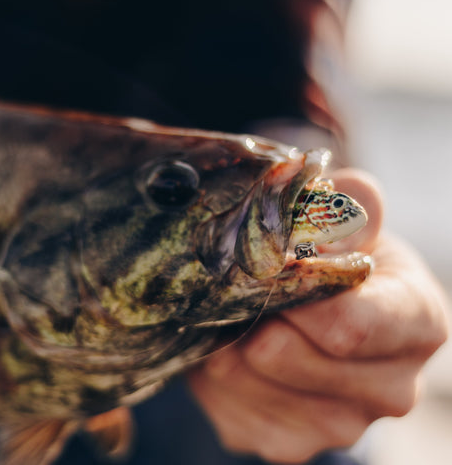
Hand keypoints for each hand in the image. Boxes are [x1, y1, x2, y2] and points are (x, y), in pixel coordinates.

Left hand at [187, 169, 448, 463]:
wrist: (325, 314)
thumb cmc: (340, 263)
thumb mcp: (350, 225)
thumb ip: (351, 205)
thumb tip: (349, 193)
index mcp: (416, 323)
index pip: (349, 324)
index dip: (293, 292)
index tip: (262, 264)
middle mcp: (390, 387)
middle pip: (289, 355)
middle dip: (253, 313)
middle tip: (238, 285)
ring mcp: (340, 424)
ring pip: (250, 380)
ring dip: (228, 339)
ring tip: (235, 312)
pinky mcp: (291, 444)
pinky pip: (231, 409)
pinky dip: (217, 372)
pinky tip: (230, 345)